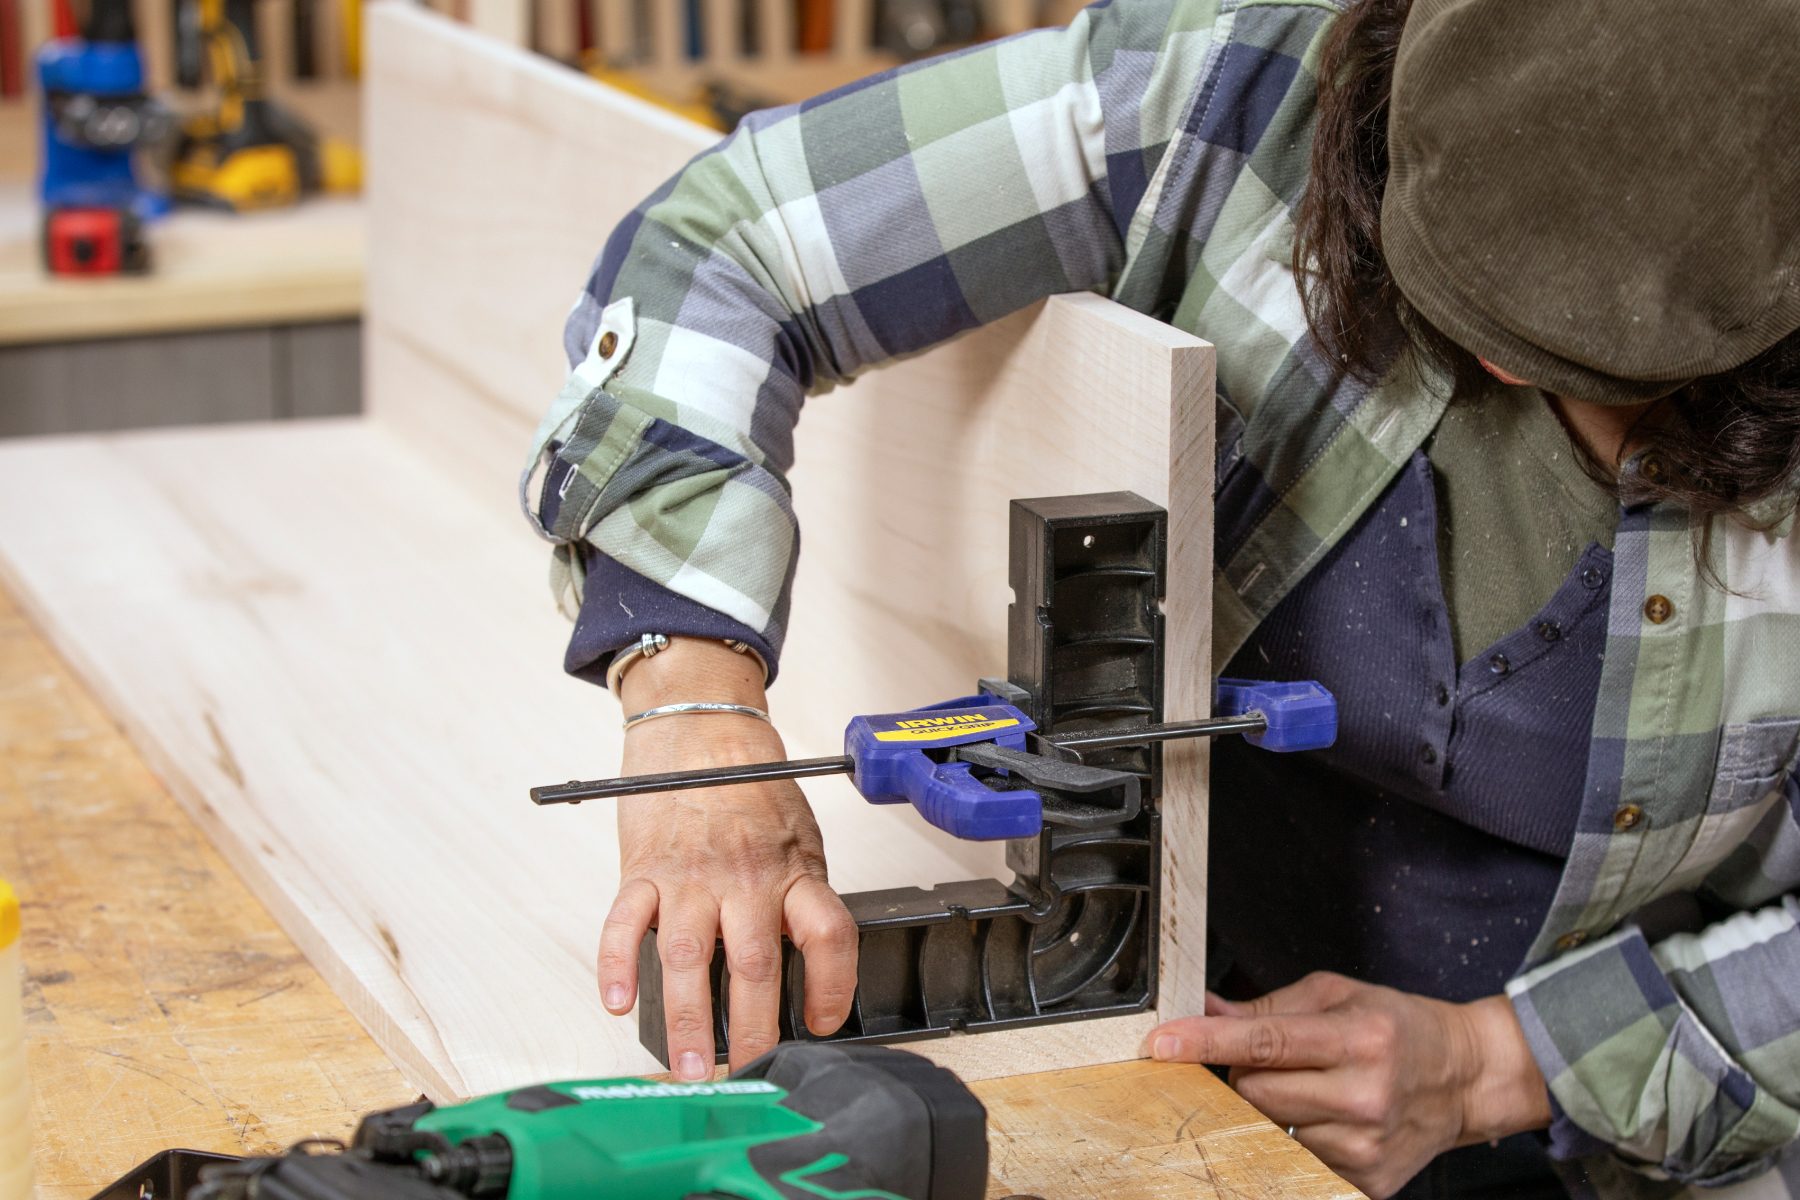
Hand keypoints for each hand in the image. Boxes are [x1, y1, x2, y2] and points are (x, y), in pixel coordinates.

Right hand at [598, 639, 857, 1080]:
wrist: (701, 732)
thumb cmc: (751, 790)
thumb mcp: (799, 839)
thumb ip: (800, 898)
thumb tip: (806, 970)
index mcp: (793, 870)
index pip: (828, 934)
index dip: (833, 985)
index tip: (822, 1023)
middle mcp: (745, 878)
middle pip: (755, 963)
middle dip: (751, 1028)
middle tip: (746, 1073)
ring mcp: (690, 875)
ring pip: (688, 957)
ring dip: (687, 1018)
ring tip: (689, 1063)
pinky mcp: (644, 868)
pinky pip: (625, 922)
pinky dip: (616, 965)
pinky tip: (618, 1002)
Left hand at [1144, 973, 1552, 1197]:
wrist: (1466, 1078)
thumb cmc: (1400, 1028)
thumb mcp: (1339, 996)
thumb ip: (1268, 1007)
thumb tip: (1204, 1010)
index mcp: (1358, 1039)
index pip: (1265, 1043)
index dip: (1206, 1042)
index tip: (1162, 1043)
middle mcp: (1364, 1096)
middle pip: (1254, 1091)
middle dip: (1247, 1071)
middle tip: (1280, 1059)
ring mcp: (1365, 1146)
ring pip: (1268, 1127)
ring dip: (1271, 1106)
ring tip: (1312, 1087)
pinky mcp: (1366, 1181)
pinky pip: (1294, 1158)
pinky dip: (1295, 1135)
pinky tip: (1327, 1117)